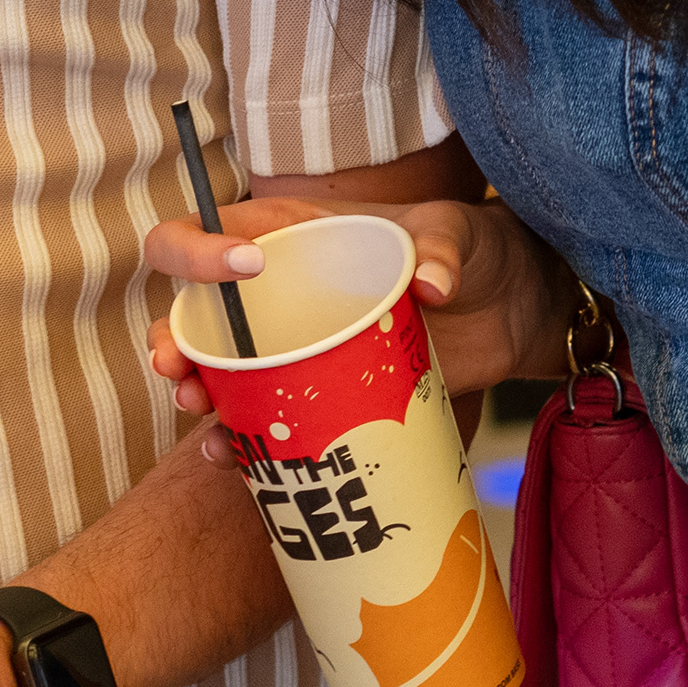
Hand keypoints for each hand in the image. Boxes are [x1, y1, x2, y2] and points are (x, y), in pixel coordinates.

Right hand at [144, 192, 567, 430]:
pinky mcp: (321, 393)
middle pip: (196, 311)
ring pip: (220, 371)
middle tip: (176, 367)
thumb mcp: (458, 232)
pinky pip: (265, 418)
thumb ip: (442, 246)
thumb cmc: (475, 249)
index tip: (241, 268)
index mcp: (290, 232)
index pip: (206, 227)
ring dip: (197, 393)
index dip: (198, 247)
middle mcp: (278, 290)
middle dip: (175, 338)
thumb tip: (432, 285)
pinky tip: (233, 459)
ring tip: (198, 413)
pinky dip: (242, 440)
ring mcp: (296, 346)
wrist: (512, 310)